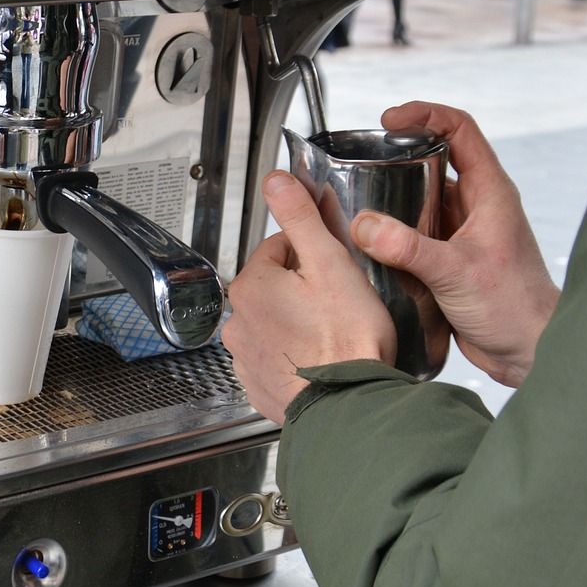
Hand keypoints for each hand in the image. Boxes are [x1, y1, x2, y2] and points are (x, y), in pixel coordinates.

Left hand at [222, 170, 396, 424]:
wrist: (349, 406)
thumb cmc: (346, 339)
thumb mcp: (329, 262)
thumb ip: (300, 217)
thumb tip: (277, 180)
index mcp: (252, 285)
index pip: (279, 248)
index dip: (312, 253)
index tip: (334, 268)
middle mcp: (238, 320)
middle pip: (274, 285)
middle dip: (303, 289)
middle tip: (340, 303)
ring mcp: (245, 356)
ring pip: (274, 322)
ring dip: (297, 322)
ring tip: (333, 333)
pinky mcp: (258, 384)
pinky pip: (277, 357)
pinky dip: (295, 355)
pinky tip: (322, 358)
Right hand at [350, 102, 559, 385]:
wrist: (531, 351)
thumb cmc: (516, 308)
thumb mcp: (457, 272)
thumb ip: (409, 248)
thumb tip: (365, 225)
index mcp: (490, 193)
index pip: (459, 130)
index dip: (425, 115)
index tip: (389, 119)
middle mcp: (477, 206)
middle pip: (434, 161)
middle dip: (397, 157)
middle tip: (364, 162)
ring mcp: (463, 232)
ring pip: (422, 199)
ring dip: (393, 198)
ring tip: (360, 201)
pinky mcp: (450, 258)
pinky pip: (417, 232)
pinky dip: (394, 232)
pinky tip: (372, 244)